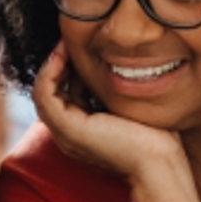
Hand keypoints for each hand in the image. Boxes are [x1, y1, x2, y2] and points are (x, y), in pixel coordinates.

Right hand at [34, 42, 185, 177]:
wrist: (157, 161)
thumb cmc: (153, 137)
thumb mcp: (126, 106)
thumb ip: (112, 92)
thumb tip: (112, 63)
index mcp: (81, 132)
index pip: (63, 95)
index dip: (68, 69)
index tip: (79, 47)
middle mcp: (67, 135)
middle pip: (50, 92)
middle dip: (58, 64)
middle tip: (69, 39)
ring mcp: (64, 133)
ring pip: (43, 92)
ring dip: (51, 64)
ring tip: (65, 43)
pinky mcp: (67, 128)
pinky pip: (45, 94)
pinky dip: (50, 71)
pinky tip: (64, 53)